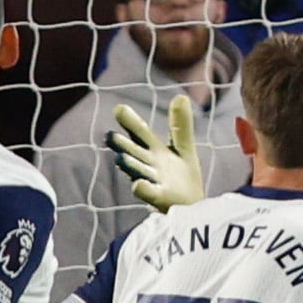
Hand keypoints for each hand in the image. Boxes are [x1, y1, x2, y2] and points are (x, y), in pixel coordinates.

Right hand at [110, 96, 208, 212]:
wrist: (193, 207)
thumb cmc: (182, 177)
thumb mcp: (183, 147)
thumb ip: (180, 124)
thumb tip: (181, 95)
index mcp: (153, 152)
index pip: (140, 134)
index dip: (130, 123)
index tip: (119, 108)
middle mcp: (149, 166)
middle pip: (134, 153)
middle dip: (123, 146)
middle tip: (110, 136)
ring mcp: (153, 182)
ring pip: (138, 172)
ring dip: (130, 165)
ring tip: (121, 158)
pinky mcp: (161, 199)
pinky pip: (150, 194)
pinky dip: (143, 190)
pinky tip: (138, 185)